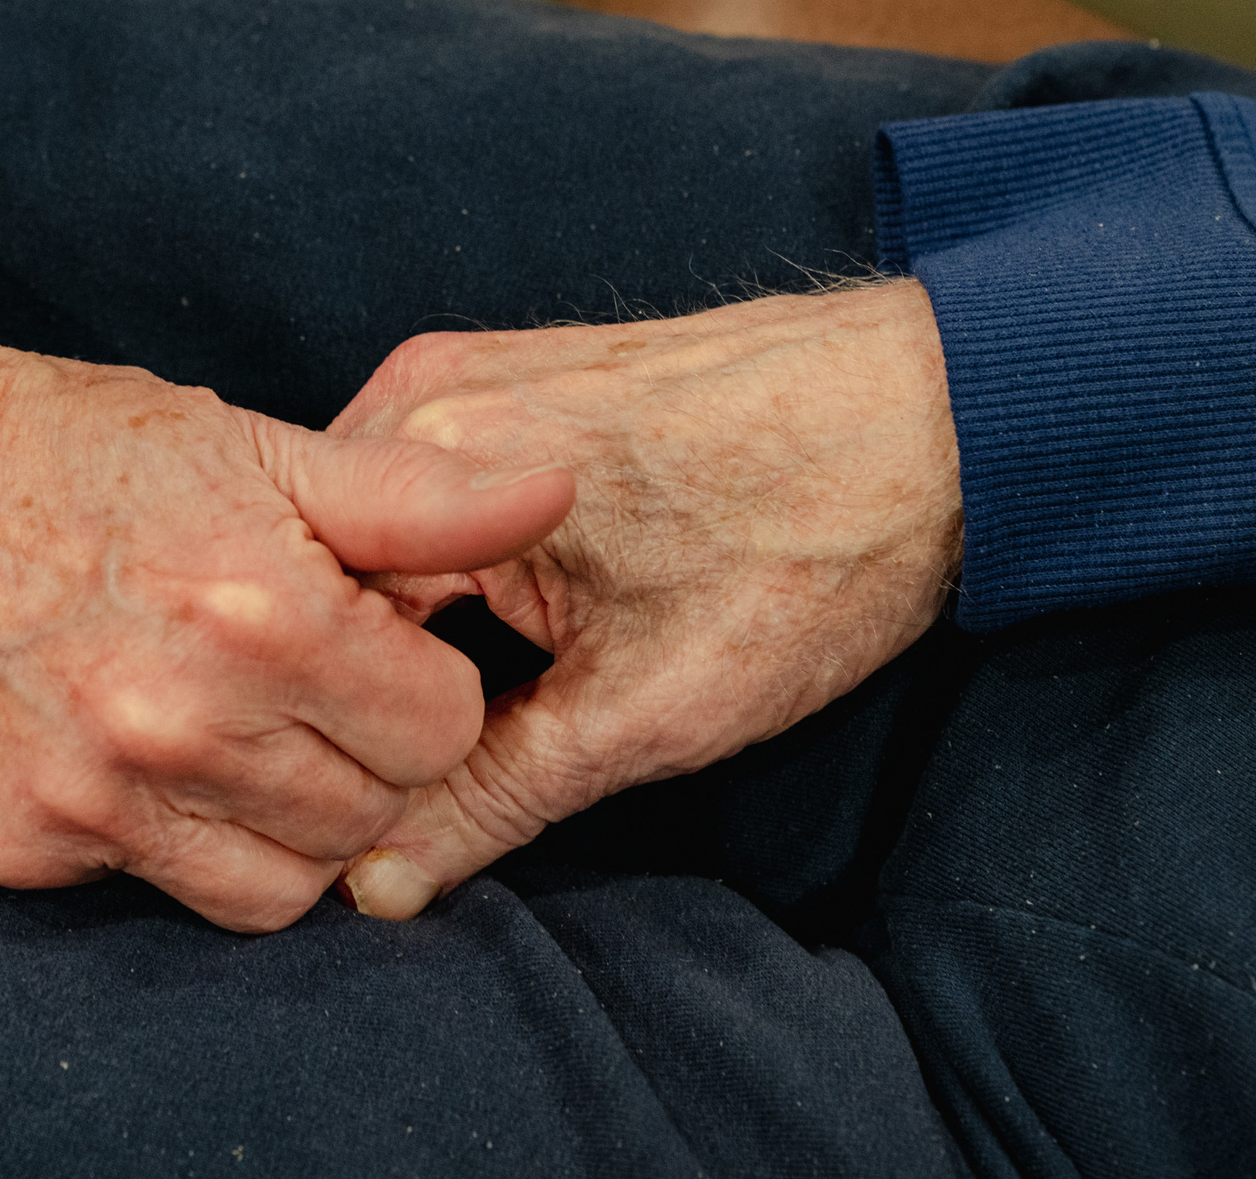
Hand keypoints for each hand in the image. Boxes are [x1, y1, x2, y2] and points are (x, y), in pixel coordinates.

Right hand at [0, 101, 576, 931]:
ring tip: (228, 729)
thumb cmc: (76, 449)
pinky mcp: (14, 844)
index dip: (418, 683)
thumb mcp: (257, 444)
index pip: (439, 732)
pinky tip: (120, 745)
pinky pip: (147, 886)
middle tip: (292, 685)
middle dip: (356, 758)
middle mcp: (170, 724)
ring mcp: (86, 799)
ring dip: (275, 822)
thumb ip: (416, 496)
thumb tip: (557, 487)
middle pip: (366, 819)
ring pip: (274, 890)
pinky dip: (157, 834)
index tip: (363, 643)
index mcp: (256, 616)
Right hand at [326, 280, 962, 917]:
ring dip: (391, 621)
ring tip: (469, 684)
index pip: (306, 632)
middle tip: (424, 753)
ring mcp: (460, 372)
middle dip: (356, 675)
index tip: (378, 794)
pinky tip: (489, 615)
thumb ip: (493, 800)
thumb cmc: (818, 546)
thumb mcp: (647, 710)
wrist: (950, 414)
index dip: (337, 730)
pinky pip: (411, 493)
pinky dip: (428, 565)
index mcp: (438, 465)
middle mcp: (423, 398)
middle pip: (319, 579)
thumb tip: (378, 883)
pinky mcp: (501, 372)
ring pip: (361, 539)